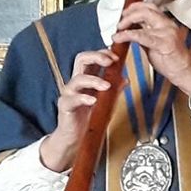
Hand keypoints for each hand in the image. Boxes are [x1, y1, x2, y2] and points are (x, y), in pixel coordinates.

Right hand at [39, 49, 116, 171]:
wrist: (74, 137)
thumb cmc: (88, 118)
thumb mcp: (105, 101)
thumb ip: (114, 90)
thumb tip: (125, 79)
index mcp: (85, 79)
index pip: (90, 58)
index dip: (102, 53)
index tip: (116, 56)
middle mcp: (75, 83)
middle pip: (81, 59)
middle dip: (96, 56)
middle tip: (110, 61)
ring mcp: (69, 94)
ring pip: (78, 79)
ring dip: (94, 80)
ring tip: (106, 86)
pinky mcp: (65, 107)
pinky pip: (72, 99)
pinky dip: (84, 98)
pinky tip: (93, 101)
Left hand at [112, 3, 190, 98]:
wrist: (184, 72)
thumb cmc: (171, 60)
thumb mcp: (154, 44)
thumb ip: (144, 34)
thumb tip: (129, 29)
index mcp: (166, 23)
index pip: (149, 7)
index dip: (134, 7)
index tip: (124, 13)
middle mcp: (167, 24)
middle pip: (146, 9)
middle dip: (129, 13)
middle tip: (120, 23)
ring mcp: (167, 32)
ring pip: (144, 18)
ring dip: (127, 22)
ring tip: (118, 30)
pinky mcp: (165, 43)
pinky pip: (143, 36)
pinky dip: (129, 35)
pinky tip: (121, 37)